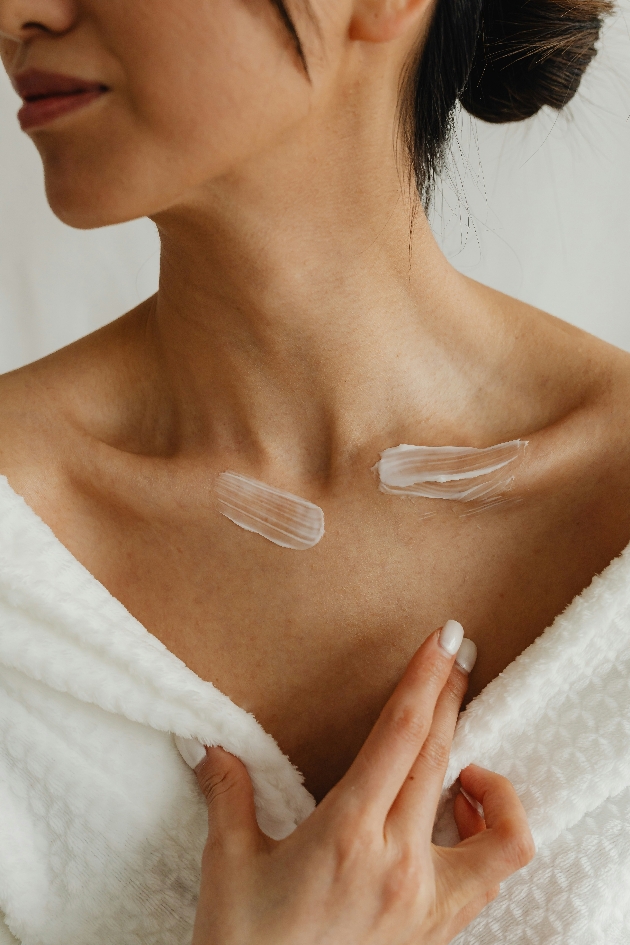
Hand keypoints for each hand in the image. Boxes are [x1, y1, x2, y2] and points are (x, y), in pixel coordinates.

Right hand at [189, 624, 534, 944]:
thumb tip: (207, 745)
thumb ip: (228, 795)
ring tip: (466, 765)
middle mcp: (399, 862)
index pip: (401, 735)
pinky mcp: (439, 929)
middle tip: (457, 656)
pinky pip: (491, 876)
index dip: (426, 679)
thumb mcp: (228, 866)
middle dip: (452, 695)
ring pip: (495, 827)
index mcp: (347, 834)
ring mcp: (428, 902)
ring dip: (491, 781)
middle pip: (440, 755)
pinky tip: (460, 821)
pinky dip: (492, 835)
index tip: (445, 638)